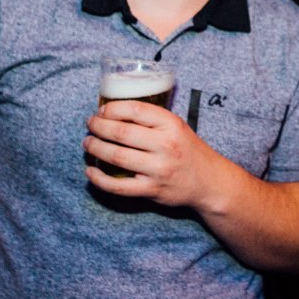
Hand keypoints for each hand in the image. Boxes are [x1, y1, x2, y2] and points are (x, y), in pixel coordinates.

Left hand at [83, 100, 215, 208]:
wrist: (210, 182)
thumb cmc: (189, 151)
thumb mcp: (178, 127)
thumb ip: (153, 120)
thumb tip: (115, 113)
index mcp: (172, 125)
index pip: (135, 110)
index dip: (112, 109)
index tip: (101, 111)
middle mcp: (166, 145)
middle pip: (121, 132)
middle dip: (99, 127)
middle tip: (90, 125)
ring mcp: (158, 169)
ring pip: (117, 156)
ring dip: (96, 148)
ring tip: (88, 143)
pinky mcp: (152, 190)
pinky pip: (118, 186)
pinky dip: (99, 179)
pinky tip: (90, 172)